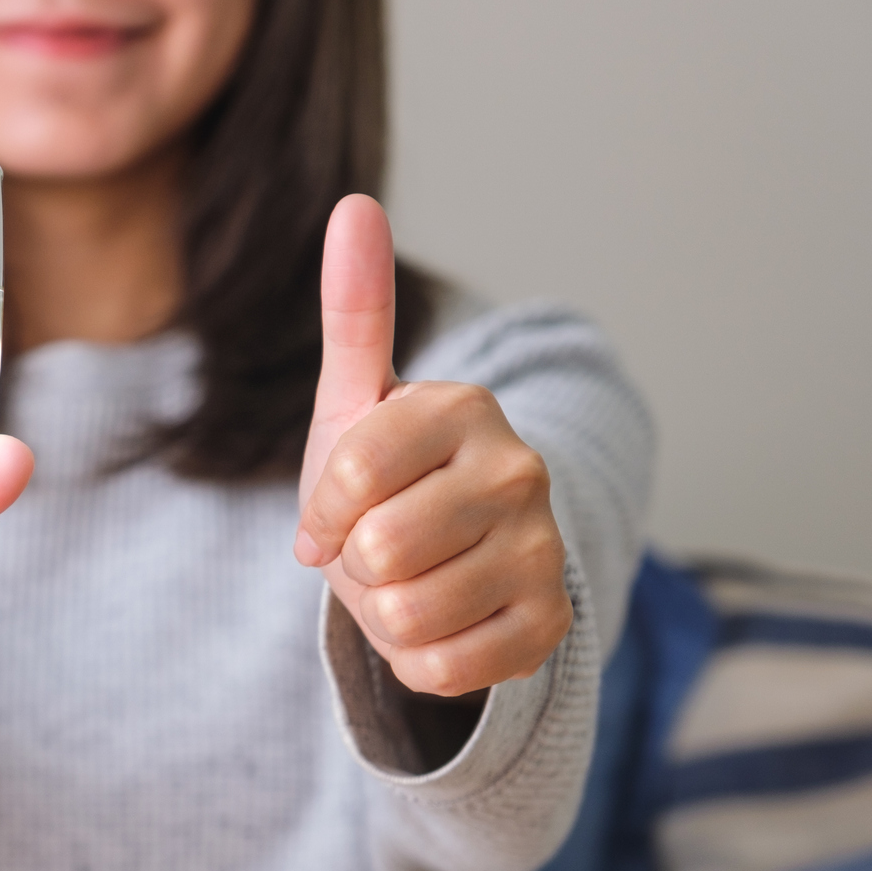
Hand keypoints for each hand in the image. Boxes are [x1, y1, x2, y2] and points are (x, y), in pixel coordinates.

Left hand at [293, 196, 570, 697]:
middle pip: (379, 549)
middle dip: (355, 564)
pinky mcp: (550, 623)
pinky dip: (420, 658)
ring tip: (409, 580)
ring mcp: (543, 548)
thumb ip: (355, 308)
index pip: (349, 471)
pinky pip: (443, 667)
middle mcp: (518, 470)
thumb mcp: (357, 399)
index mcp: (462, 408)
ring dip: (384, 613)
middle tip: (378, 547)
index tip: (329, 514)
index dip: (321, 510)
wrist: (453, 562)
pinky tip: (441, 621)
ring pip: (406, 614)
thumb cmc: (390, 476)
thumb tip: (355, 203)